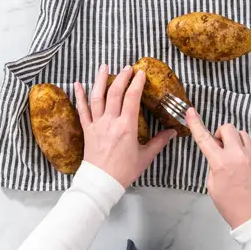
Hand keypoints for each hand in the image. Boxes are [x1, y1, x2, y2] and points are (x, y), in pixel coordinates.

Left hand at [74, 64, 176, 187]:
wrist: (102, 182)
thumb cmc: (124, 171)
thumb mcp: (146, 156)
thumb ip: (159, 141)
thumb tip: (173, 131)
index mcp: (127, 126)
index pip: (132, 98)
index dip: (136, 83)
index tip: (141, 73)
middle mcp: (111, 121)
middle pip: (115, 93)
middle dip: (122, 77)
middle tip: (127, 67)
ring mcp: (97, 124)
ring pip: (97, 97)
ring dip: (100, 80)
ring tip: (103, 67)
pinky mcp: (87, 130)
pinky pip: (82, 110)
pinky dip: (79, 96)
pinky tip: (77, 84)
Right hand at [186, 108, 250, 228]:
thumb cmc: (230, 205)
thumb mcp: (212, 186)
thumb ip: (213, 166)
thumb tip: (218, 157)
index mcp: (221, 163)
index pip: (205, 138)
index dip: (195, 123)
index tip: (190, 112)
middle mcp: (238, 155)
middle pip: (228, 128)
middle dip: (220, 133)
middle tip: (219, 146)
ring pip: (242, 134)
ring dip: (233, 140)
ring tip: (231, 155)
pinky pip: (250, 148)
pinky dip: (243, 151)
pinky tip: (241, 167)